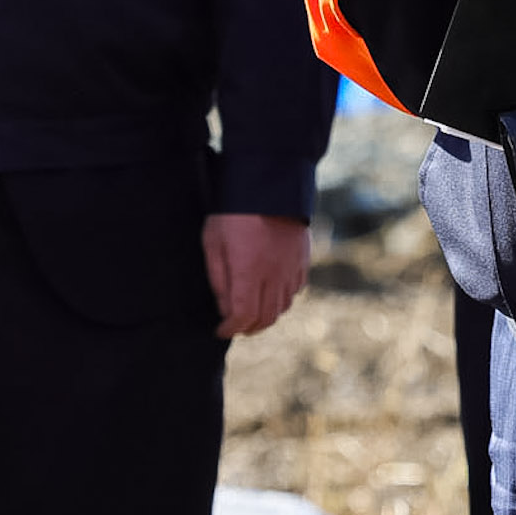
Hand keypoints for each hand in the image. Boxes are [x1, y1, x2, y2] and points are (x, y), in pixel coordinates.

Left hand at [202, 212, 309, 337]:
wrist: (267, 184)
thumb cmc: (232, 212)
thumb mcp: (213, 242)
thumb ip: (218, 279)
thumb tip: (224, 309)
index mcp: (248, 272)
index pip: (243, 316)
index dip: (230, 328)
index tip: (220, 330)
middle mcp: (273, 275)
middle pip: (265, 318)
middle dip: (248, 328)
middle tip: (236, 326)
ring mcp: (291, 268)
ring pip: (282, 307)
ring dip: (266, 315)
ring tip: (252, 312)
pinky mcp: (302, 259)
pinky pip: (296, 290)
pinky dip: (283, 298)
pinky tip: (272, 292)